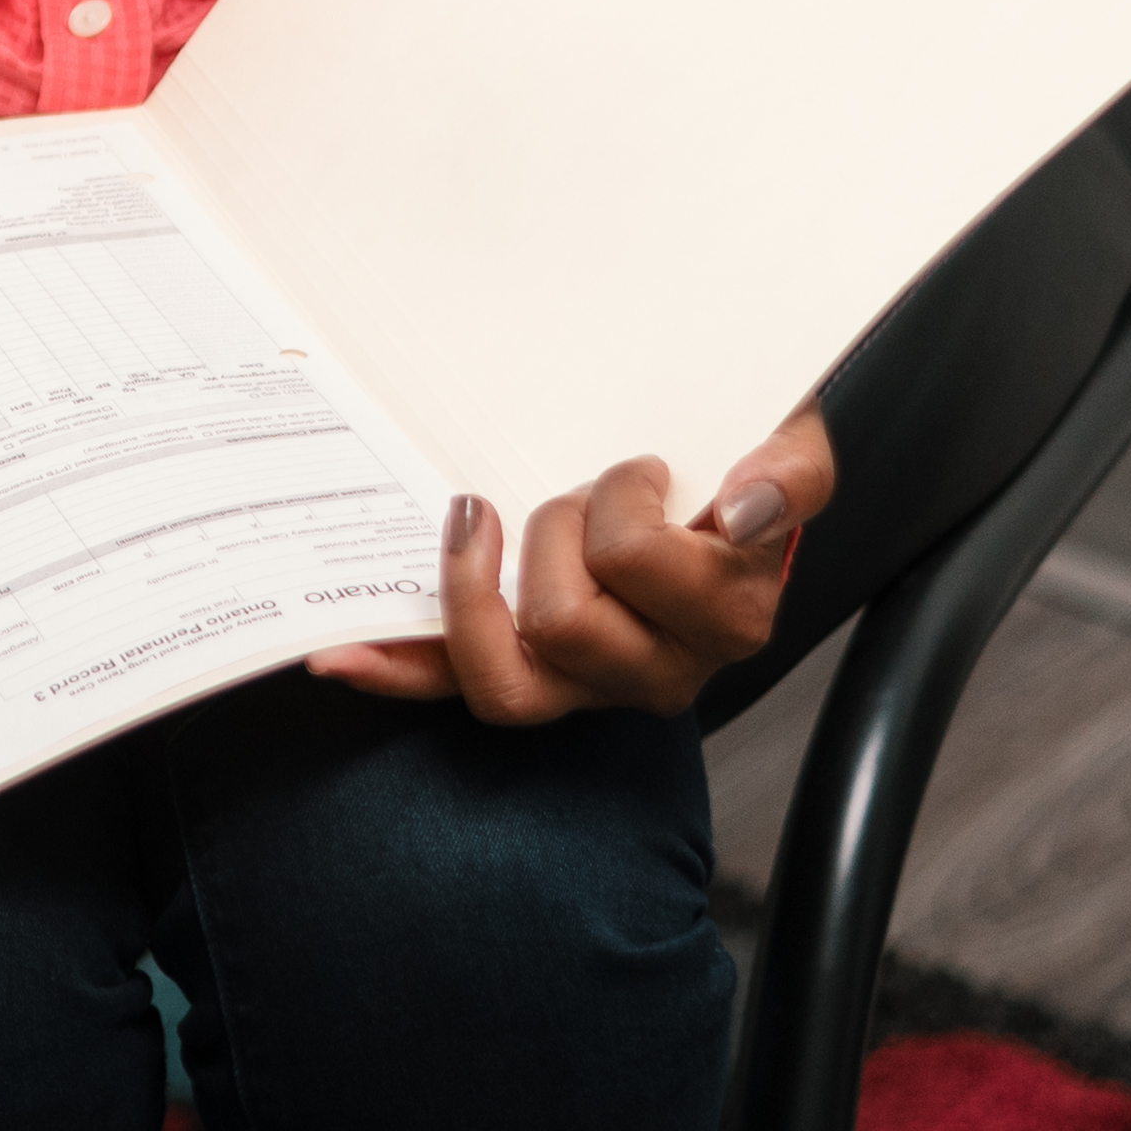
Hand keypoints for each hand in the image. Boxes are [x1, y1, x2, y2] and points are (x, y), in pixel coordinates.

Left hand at [307, 407, 835, 723]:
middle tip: (581, 488)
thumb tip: (753, 504)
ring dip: (479, 587)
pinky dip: (396, 674)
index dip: (623, 507)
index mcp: (728, 614)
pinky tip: (336, 653)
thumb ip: (793, 469)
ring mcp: (586, 683)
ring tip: (489, 517)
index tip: (642, 464)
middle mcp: (661, 667)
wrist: (709, 477)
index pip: (643, 568)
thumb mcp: (788, 441)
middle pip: (565, 622)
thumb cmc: (735, 458)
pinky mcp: (528, 674)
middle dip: (554, 530)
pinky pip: (454, 689)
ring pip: (506, 681)